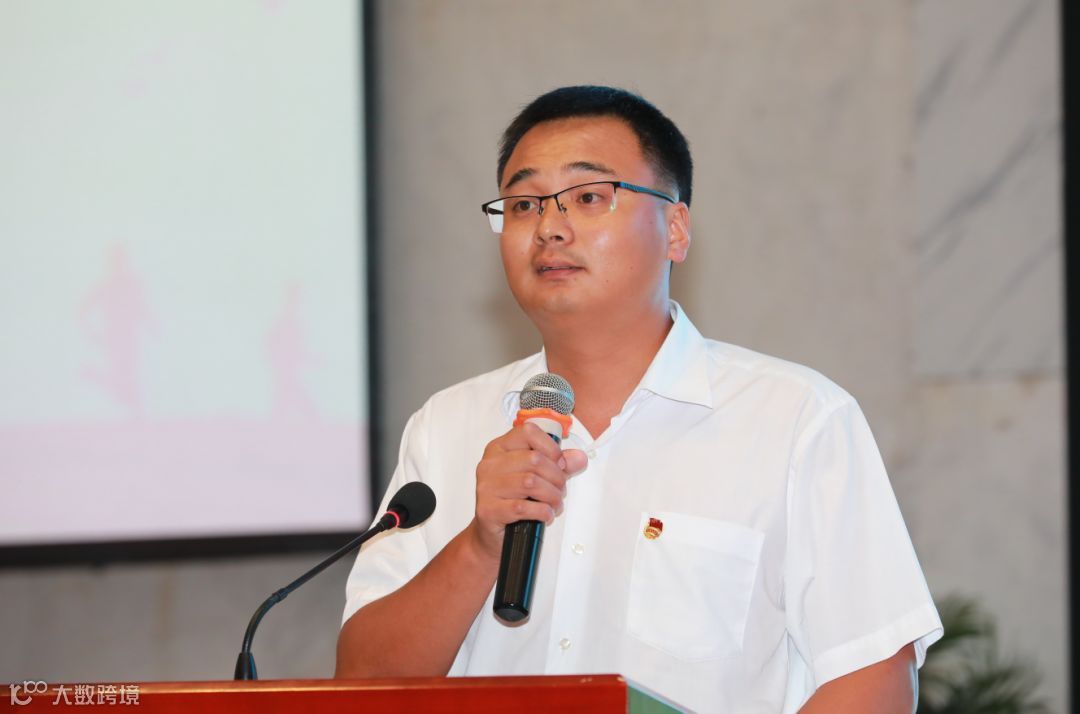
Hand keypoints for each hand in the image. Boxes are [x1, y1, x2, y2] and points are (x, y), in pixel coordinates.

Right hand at [468, 423, 587, 561]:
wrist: (492, 536)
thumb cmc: (513, 502)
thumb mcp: (536, 478)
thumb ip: (558, 465)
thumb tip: (579, 458)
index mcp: (499, 449)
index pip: (528, 432)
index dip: (551, 448)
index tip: (560, 464)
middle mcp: (489, 464)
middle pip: (534, 459)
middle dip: (557, 477)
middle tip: (560, 490)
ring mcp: (486, 487)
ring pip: (531, 482)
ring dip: (552, 496)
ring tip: (555, 504)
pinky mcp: (488, 510)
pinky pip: (523, 507)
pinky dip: (542, 512)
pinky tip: (545, 515)